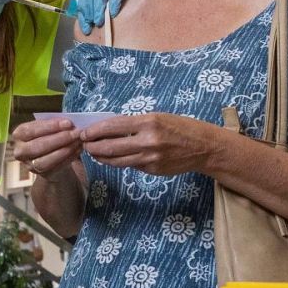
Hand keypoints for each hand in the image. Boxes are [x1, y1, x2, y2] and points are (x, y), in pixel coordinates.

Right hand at [10, 117, 80, 176]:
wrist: (50, 156)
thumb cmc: (49, 136)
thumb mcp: (48, 127)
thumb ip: (54, 125)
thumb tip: (69, 124)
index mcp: (19, 134)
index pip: (32, 130)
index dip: (50, 126)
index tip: (68, 123)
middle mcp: (20, 151)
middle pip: (39, 146)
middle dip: (60, 138)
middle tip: (76, 132)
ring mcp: (29, 164)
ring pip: (46, 160)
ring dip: (65, 149)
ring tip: (78, 141)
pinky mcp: (41, 174)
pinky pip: (55, 167)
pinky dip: (69, 158)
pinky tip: (78, 150)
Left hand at [78, 113, 222, 175]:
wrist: (203, 147)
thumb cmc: (181, 127)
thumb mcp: (158, 117)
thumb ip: (135, 124)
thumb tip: (109, 129)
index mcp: (148, 122)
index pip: (112, 126)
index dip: (95, 131)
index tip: (85, 132)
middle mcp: (147, 141)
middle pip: (110, 147)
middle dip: (93, 146)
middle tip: (84, 145)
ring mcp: (150, 159)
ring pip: (116, 161)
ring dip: (102, 157)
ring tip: (94, 153)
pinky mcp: (152, 170)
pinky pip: (130, 166)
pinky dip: (119, 162)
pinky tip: (114, 158)